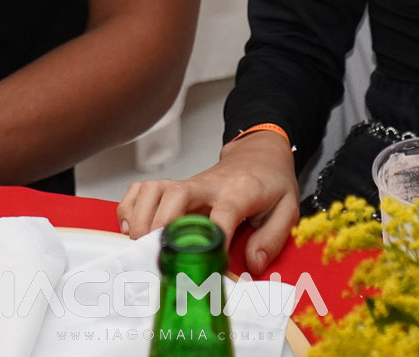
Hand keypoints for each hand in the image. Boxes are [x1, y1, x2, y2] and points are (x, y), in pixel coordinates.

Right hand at [117, 132, 298, 272]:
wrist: (259, 154)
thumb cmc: (271, 183)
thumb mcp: (288, 208)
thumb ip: (273, 237)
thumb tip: (253, 264)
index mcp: (242, 191)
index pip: (224, 211)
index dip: (214, 236)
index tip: (207, 261)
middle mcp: (209, 185)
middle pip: (177, 194)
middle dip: (161, 224)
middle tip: (157, 254)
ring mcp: (189, 183)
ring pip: (155, 189)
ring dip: (141, 216)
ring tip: (139, 244)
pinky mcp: (176, 185)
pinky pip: (143, 188)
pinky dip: (130, 206)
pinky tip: (131, 228)